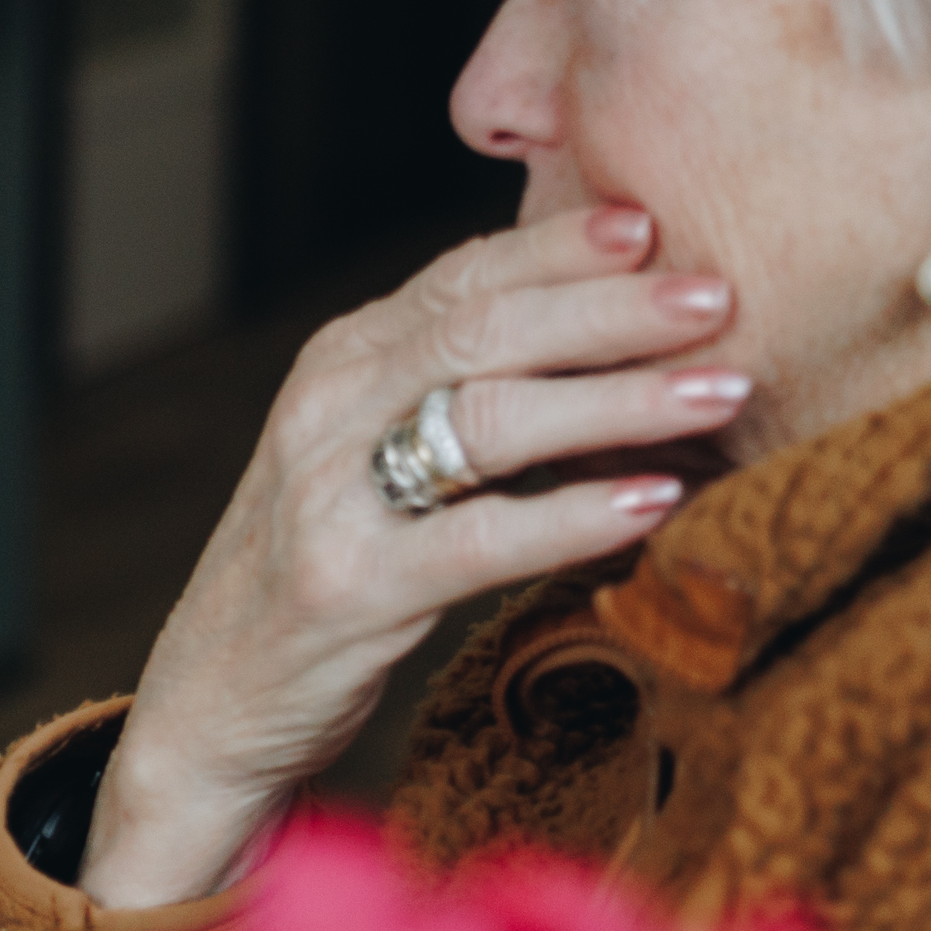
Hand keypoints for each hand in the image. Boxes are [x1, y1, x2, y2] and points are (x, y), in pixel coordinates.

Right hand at [80, 202, 747, 907]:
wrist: (210, 707)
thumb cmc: (322, 575)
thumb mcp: (365, 456)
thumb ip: (446, 389)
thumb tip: (596, 330)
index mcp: (338, 364)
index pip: (462, 277)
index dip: (560, 245)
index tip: (659, 222)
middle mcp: (326, 412)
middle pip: (485, 330)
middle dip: (612, 307)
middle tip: (719, 294)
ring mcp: (329, 499)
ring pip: (490, 419)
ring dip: (620, 400)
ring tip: (721, 390)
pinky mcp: (349, 589)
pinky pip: (483, 539)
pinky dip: (576, 517)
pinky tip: (656, 503)